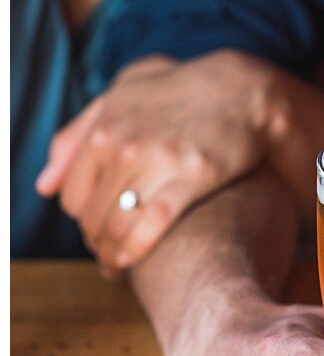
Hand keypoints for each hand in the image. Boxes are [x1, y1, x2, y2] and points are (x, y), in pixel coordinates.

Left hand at [37, 52, 283, 270]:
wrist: (246, 89)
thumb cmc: (183, 88)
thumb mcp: (123, 92)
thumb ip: (77, 134)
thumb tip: (45, 186)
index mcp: (103, 129)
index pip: (73, 197)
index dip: (83, 220)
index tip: (98, 229)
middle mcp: (124, 145)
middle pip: (93, 216)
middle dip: (97, 241)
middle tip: (110, 253)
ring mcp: (158, 161)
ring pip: (117, 225)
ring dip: (112, 254)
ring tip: (118, 266)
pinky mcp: (193, 176)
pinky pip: (152, 225)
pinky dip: (135, 250)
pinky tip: (133, 262)